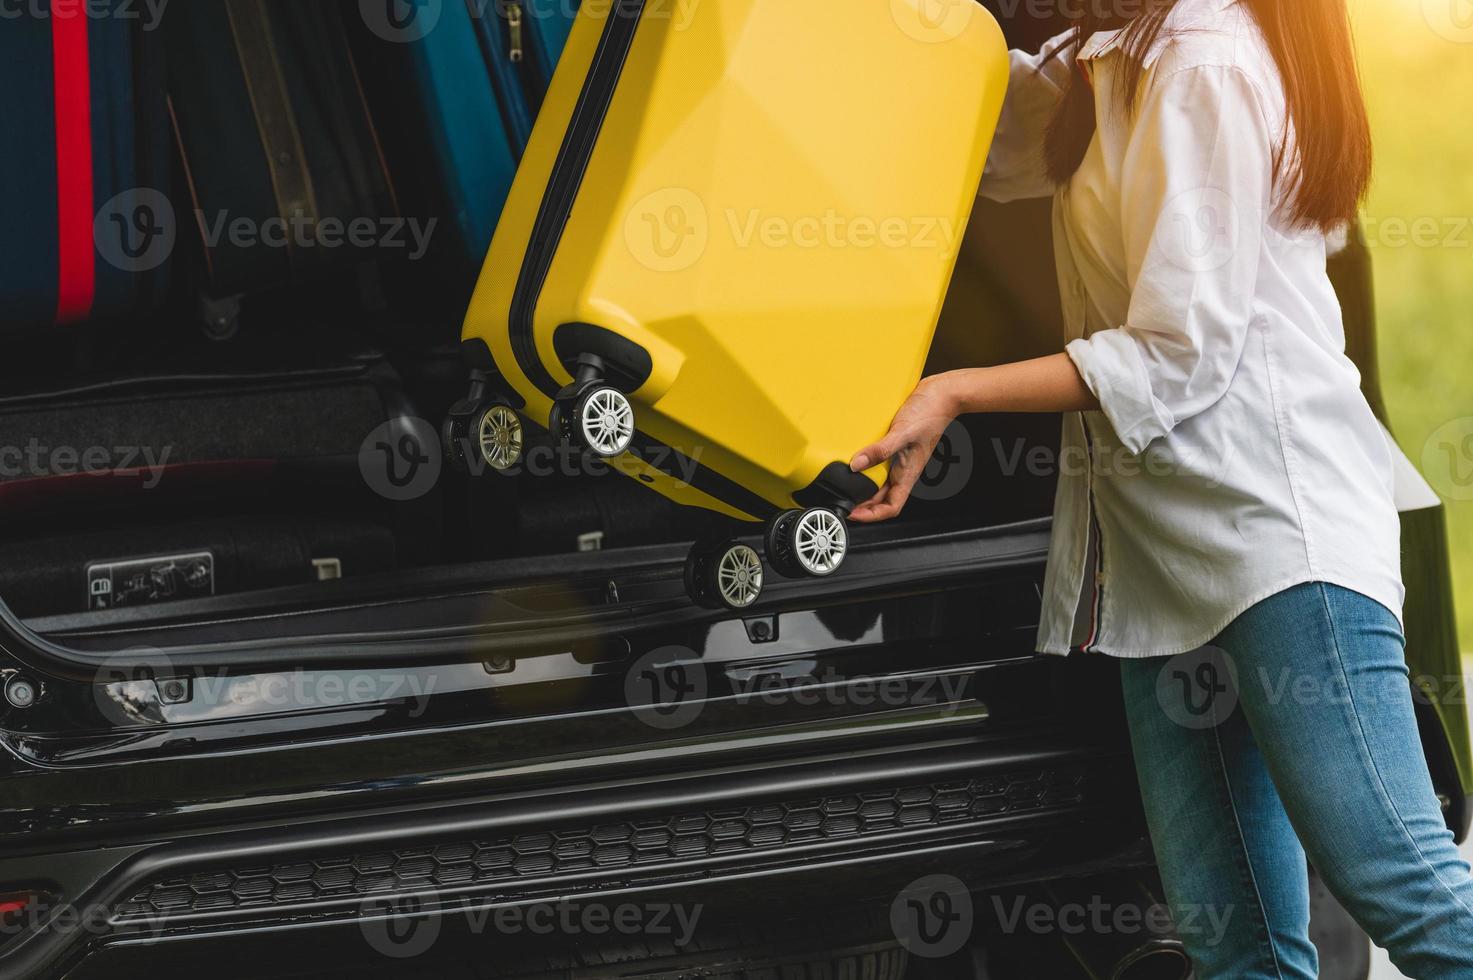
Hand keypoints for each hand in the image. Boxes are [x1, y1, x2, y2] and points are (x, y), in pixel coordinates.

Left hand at [848, 376, 956, 522]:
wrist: (941, 394)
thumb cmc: (931, 414)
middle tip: (841, 500)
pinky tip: (853, 459)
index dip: (871, 515)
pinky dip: (865, 465)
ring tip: (844, 484)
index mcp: (908, 474)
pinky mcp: (895, 447)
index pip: (890, 507)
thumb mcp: (902, 433)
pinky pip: (878, 463)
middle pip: (880, 497)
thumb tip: (856, 465)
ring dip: (862, 486)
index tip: (852, 514)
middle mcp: (903, 470)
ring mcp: (899, 459)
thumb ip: (880, 451)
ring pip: (878, 481)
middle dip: (861, 503)